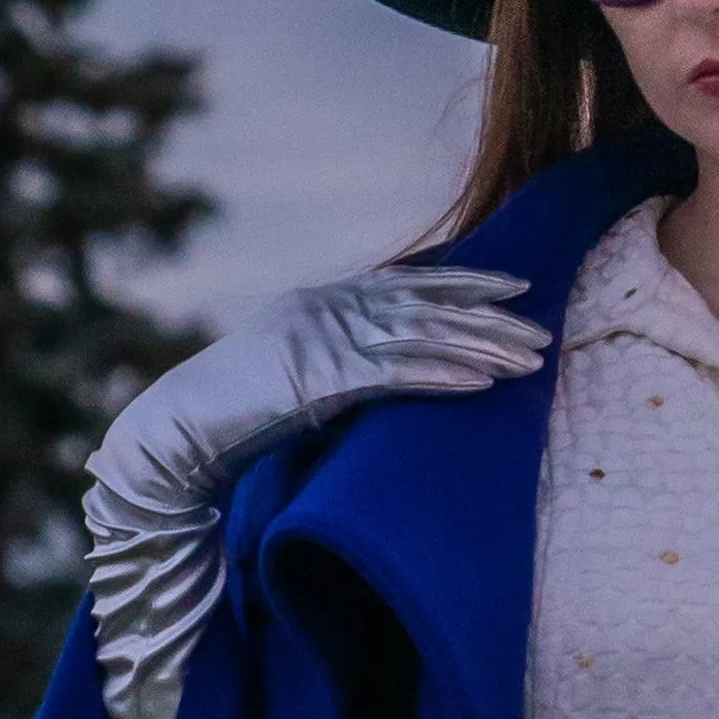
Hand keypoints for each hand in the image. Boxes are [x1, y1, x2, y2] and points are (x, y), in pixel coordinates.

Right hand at [85, 267, 546, 718]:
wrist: (176, 437)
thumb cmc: (235, 416)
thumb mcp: (299, 372)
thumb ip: (345, 358)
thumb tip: (396, 367)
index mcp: (321, 297)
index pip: (408, 281)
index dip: (466, 283)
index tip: (516, 289)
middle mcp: (324, 304)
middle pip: (425, 303)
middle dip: (488, 315)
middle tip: (543, 326)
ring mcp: (319, 336)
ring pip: (419, 333)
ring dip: (480, 345)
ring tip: (531, 358)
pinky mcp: (316, 375)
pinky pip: (394, 371)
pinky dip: (442, 373)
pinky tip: (483, 381)